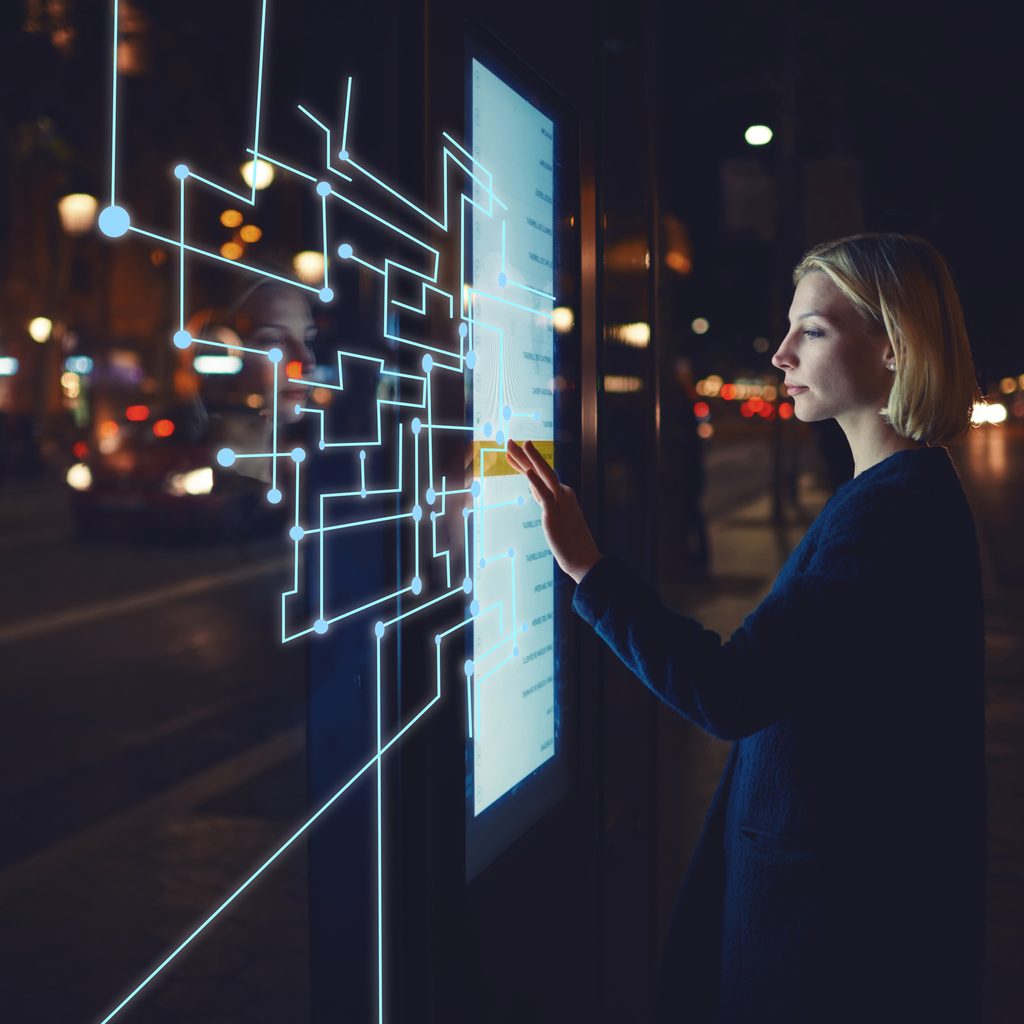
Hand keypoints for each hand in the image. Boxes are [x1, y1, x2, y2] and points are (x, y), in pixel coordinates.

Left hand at [505, 439, 602, 584]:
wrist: (585, 559)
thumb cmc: (571, 542)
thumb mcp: (556, 516)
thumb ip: (546, 502)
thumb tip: (535, 490)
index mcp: (563, 494)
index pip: (540, 475)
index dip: (524, 463)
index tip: (511, 454)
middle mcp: (562, 494)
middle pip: (542, 469)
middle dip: (525, 454)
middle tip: (509, 441)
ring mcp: (559, 502)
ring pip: (544, 475)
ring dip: (530, 459)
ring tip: (518, 444)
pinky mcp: (554, 514)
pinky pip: (544, 495)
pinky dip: (536, 482)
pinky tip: (528, 471)